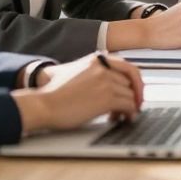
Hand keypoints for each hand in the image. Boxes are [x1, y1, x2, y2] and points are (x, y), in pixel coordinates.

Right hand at [14, 54, 142, 132]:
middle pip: (131, 82)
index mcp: (97, 60)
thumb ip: (95, 73)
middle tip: (134, 107)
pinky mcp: (107, 98)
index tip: (137, 91)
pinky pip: (128, 105)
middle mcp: (104, 68)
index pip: (128, 67)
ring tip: (120, 117)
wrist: (43, 105)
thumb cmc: (55, 94)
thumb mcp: (75, 72)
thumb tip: (114, 85)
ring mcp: (106, 82)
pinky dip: (129, 114)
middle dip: (133, 96)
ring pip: (131, 95)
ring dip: (129, 107)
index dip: (136, 81)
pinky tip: (122, 119)